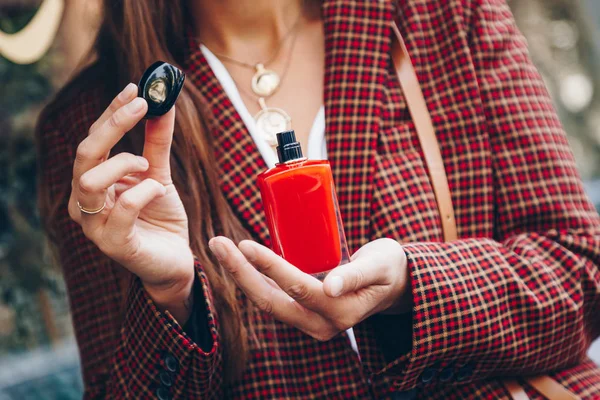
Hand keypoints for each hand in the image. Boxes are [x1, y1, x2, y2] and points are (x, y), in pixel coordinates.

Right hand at [68, 83, 193, 322]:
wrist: (174, 259)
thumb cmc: (161, 217)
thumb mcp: (160, 174)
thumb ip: (157, 144)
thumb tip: (161, 104)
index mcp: (92, 182)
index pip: (93, 140)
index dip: (111, 112)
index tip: (135, 88)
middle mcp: (84, 202)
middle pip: (84, 154)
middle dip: (113, 124)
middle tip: (143, 104)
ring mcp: (94, 225)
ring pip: (91, 180)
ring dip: (125, 163)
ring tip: (148, 167)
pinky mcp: (113, 244)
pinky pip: (121, 209)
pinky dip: (144, 192)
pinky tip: (158, 191)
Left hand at [208, 237, 409, 340]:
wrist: (394, 285)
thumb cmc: (389, 269)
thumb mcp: (379, 266)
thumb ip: (356, 276)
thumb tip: (329, 287)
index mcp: (341, 312)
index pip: (296, 288)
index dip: (269, 266)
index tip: (244, 244)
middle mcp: (322, 324)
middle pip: (270, 300)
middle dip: (240, 272)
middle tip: (217, 243)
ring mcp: (310, 321)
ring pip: (267, 301)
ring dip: (240, 275)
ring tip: (220, 247)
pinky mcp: (303, 312)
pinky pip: (272, 297)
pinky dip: (252, 278)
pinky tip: (237, 259)